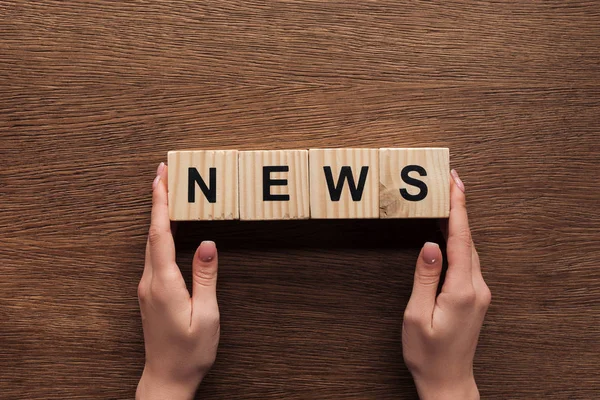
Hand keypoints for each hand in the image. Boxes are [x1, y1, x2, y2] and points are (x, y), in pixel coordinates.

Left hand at [136, 162, 219, 399]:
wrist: (167, 378)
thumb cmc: (190, 351)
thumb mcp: (207, 314)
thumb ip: (206, 277)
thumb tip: (208, 244)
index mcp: (164, 283)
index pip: (160, 234)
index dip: (160, 203)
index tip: (161, 178)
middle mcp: (150, 281)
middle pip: (152, 232)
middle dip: (158, 200)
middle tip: (165, 174)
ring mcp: (148, 287)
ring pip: (152, 242)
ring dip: (159, 216)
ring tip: (169, 193)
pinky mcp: (151, 292)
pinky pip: (155, 254)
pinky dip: (161, 233)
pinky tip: (168, 228)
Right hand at [402, 169, 490, 399]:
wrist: (447, 380)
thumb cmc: (428, 353)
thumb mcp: (417, 315)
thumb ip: (425, 278)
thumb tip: (430, 245)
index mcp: (463, 290)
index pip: (460, 240)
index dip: (457, 208)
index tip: (454, 184)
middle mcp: (477, 288)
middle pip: (468, 239)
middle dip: (459, 207)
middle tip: (449, 181)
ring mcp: (479, 293)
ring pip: (469, 249)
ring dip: (459, 223)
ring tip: (446, 200)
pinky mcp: (475, 297)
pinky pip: (467, 261)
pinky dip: (459, 241)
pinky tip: (448, 234)